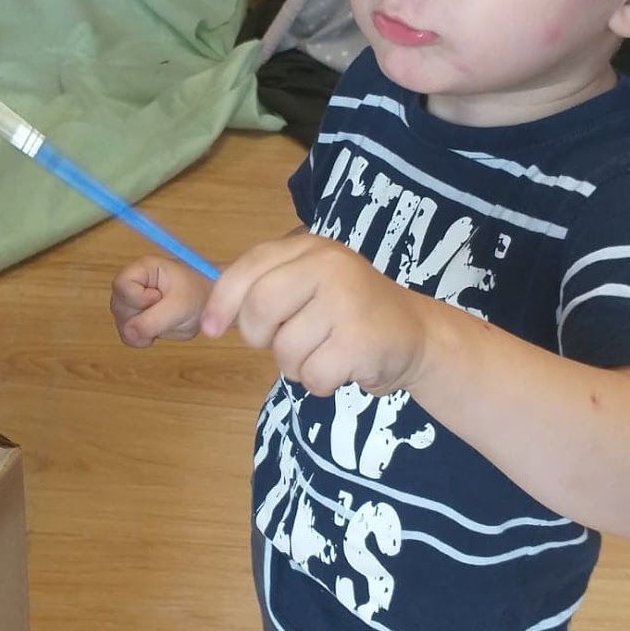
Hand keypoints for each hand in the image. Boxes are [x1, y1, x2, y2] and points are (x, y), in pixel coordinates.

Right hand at [111, 257, 212, 346]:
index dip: (137, 298)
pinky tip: (159, 330)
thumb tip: (129, 332)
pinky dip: (143, 338)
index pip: (121, 285)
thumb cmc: (197, 297)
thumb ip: (153, 320)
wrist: (208, 307)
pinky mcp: (135, 318)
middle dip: (141, 317)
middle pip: (119, 305)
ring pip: (121, 322)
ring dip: (143, 329)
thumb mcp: (179, 308)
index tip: (159, 298)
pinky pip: (128, 335)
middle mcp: (133, 283)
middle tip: (166, 311)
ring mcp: (132, 301)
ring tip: (165, 320)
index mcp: (143, 269)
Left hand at [200, 235, 428, 395]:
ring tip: (326, 351)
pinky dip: (320, 382)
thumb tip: (212, 316)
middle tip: (286, 341)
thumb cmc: (350, 312)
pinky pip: (312, 375)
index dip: (222, 301)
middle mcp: (329, 266)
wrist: (417, 335)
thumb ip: (267, 288)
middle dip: (261, 336)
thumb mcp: (311, 284)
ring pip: (284, 350)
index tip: (212, 328)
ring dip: (297, 364)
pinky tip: (344, 366)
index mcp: (311, 248)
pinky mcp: (360, 340)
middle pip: (259, 308)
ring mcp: (347, 302)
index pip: (249, 268)